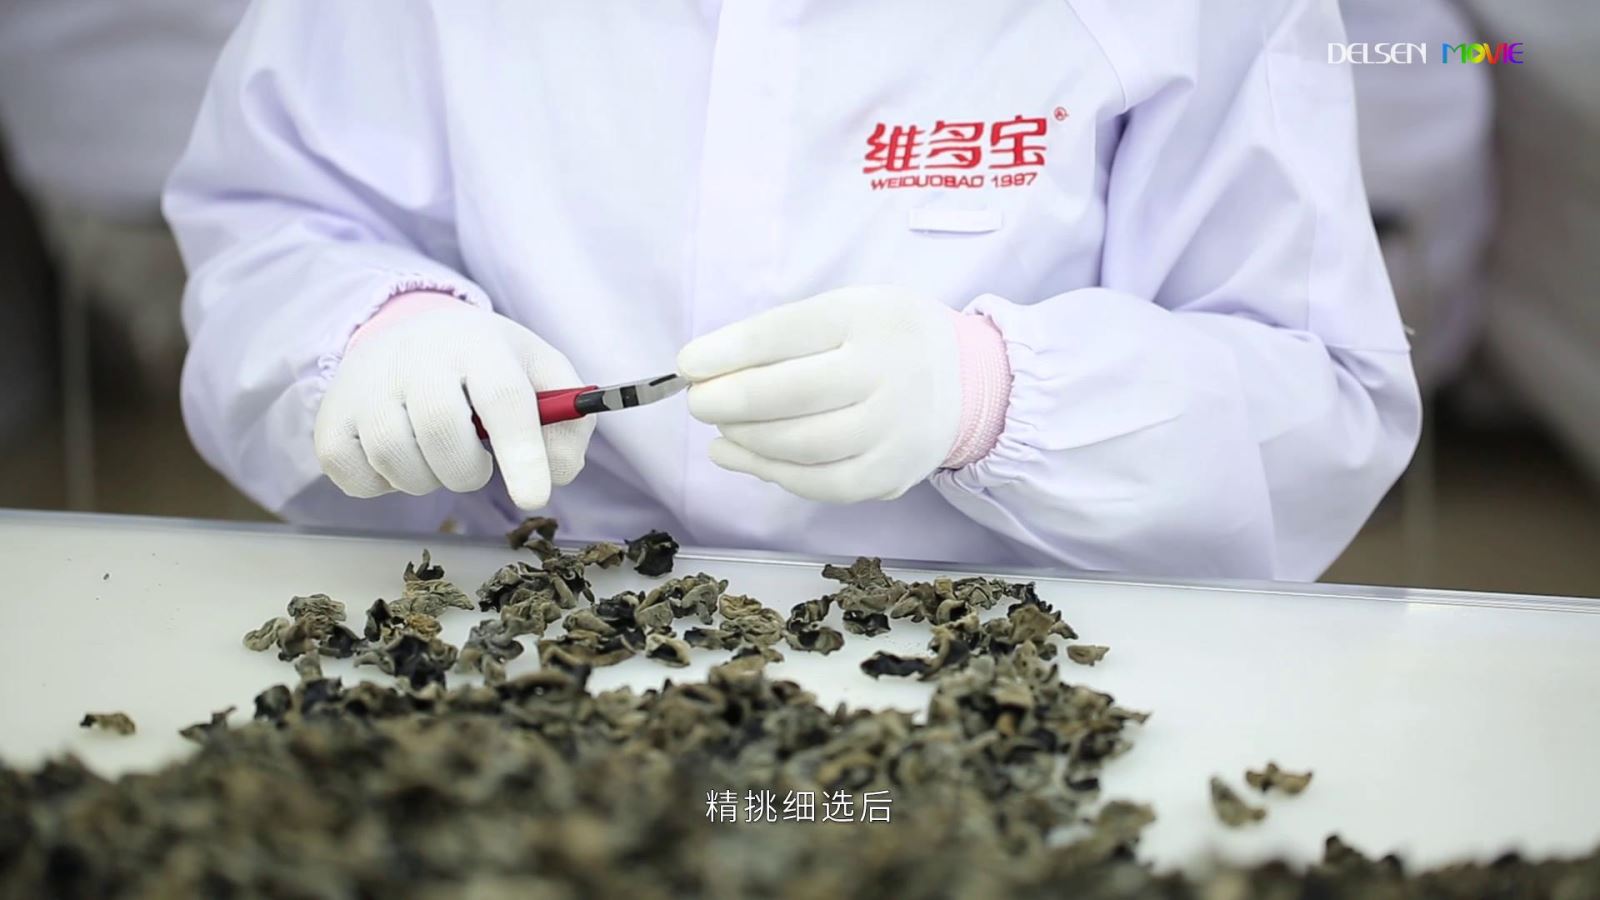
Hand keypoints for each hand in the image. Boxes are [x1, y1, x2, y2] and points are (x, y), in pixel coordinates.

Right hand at [314, 303, 593, 509]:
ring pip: (395, 459)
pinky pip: (357, 478)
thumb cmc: (488, 366)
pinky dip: (385, 485)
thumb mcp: (539, 375)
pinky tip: (401, 456)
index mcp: (478, 342)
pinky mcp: (330, 418)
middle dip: (468, 471)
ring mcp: (365, 384)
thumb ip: (568, 424)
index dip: (521, 453)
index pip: (502, 397)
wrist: (411, 334)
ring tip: (438, 453)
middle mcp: (415, 355)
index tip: (534, 497)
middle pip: (441, 432)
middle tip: (476, 465)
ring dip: (428, 479)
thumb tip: (558, 473)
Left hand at [678, 286, 960, 502]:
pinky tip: (741, 458)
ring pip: (804, 445)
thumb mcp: (845, 310)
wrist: (967, 382)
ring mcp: (894, 429)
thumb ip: (782, 335)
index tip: (688, 364)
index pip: (789, 332)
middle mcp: (889, 372)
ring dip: (747, 440)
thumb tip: (705, 369)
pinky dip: (773, 473)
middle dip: (730, 401)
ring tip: (719, 430)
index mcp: (869, 317)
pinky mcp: (892, 474)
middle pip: (794, 393)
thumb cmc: (884, 340)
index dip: (730, 351)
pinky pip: (822, 484)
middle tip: (698, 402)